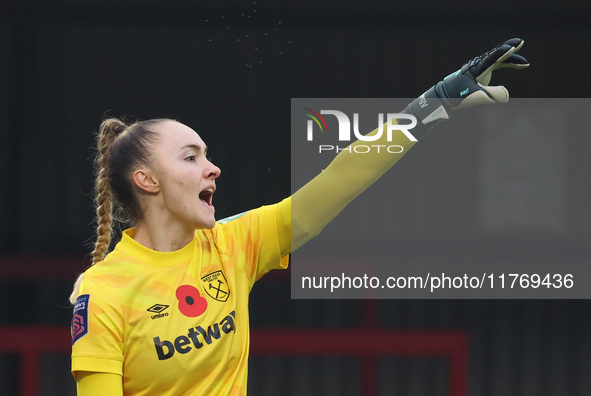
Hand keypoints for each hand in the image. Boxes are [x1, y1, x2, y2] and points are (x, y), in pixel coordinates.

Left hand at [404, 38, 528, 137]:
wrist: (444, 97)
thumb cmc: (456, 96)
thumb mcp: (475, 97)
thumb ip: (491, 96)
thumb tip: (506, 96)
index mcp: (476, 68)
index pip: (492, 57)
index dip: (503, 52)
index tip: (514, 46)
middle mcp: (478, 65)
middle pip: (496, 54)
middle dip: (509, 49)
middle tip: (521, 42)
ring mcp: (480, 68)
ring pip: (499, 59)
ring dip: (511, 59)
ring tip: (525, 64)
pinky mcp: (482, 72)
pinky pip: (497, 64)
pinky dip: (507, 64)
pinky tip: (518, 66)